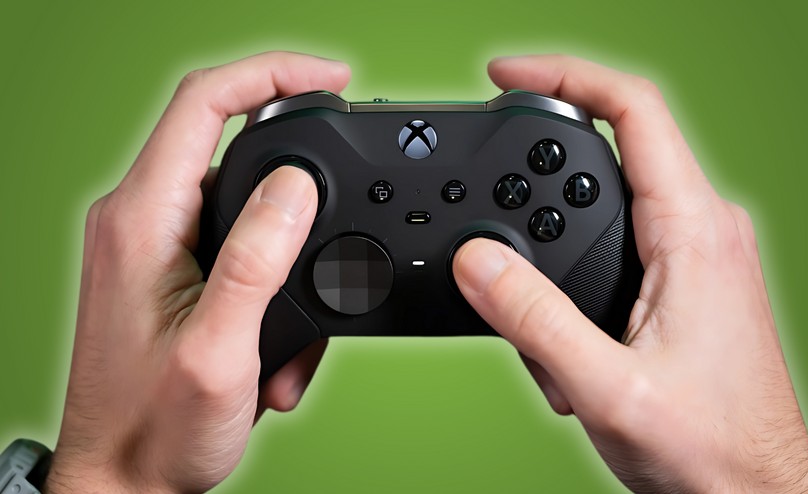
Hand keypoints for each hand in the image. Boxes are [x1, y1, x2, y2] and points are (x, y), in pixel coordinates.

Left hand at [45, 52, 349, 493]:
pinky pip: (237, 248)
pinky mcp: (174, 271)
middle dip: (298, 184)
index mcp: (142, 221)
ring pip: (244, 208)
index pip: (204, 103)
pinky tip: (273, 350)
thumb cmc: (153, 430)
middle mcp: (142, 221)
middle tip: (338, 215)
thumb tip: (297, 185)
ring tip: (291, 336)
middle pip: (230, 146)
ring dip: (288, 259)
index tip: (330, 80)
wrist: (123, 482)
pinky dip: (272, 288)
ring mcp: (157, 246)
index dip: (271, 74)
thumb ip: (255, 261)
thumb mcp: (218, 351)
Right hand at [453, 55, 807, 492]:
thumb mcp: (607, 386)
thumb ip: (534, 319)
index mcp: (693, 230)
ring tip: (549, 347)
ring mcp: (690, 255)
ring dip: (551, 262)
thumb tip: (476, 260)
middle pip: (606, 154)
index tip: (504, 77)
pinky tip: (570, 360)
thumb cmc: (712, 448)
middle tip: (496, 234)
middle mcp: (698, 229)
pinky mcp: (679, 282)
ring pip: (600, 212)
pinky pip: (609, 252)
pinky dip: (569, 292)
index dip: (564, 76)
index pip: (633, 109)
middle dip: (538, 190)